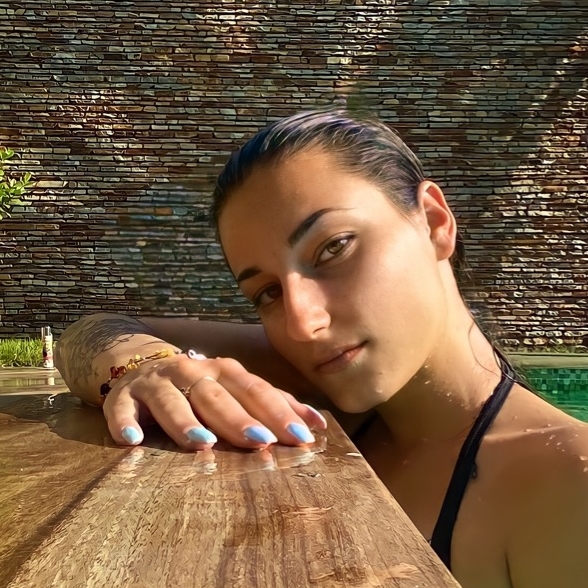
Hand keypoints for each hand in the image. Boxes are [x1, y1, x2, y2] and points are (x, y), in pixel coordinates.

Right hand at [102, 351, 326, 450]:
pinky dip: (124, 421)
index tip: (302, 436)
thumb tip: (318, 424)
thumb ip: (273, 404)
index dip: (278, 411)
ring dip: (185, 420)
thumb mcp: (236, 389)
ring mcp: (156, 382)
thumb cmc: (202, 386)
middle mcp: (192, 371)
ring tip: (203, 443)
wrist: (142, 363)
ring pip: (171, 399)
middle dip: (239, 418)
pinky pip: (120, 407)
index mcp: (224, 371)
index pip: (254, 390)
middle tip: (261, 442)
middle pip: (216, 395)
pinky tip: (132, 440)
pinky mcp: (124, 395)